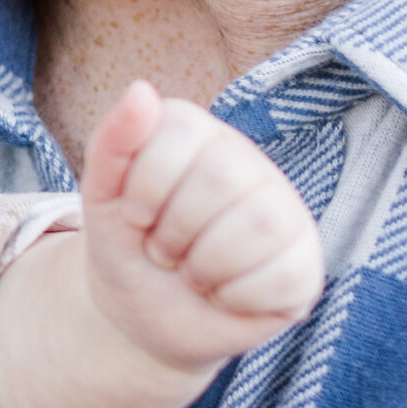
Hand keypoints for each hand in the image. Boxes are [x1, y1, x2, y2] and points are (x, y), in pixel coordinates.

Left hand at [80, 81, 324, 371]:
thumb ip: (111, 143)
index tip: (134, 215)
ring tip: (190, 271)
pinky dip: (233, 297)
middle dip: (173, 229)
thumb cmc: (125, 247)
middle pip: (221, 179)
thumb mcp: (102, 200)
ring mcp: (285, 213)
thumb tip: (140, 89)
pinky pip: (282, 276)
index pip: (183, 129)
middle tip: (162, 250)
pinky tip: (222, 293)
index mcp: (198, 135)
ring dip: (203, 265)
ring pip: (259, 224)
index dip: (145, 184)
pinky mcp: (305, 265)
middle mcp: (249, 164)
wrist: (141, 317)